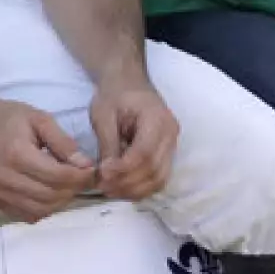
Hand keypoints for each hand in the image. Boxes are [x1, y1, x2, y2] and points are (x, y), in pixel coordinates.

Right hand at [0, 94, 96, 222]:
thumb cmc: (7, 117)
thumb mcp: (39, 118)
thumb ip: (63, 142)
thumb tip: (85, 165)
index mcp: (16, 154)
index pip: (58, 176)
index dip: (81, 176)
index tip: (92, 170)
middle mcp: (5, 178)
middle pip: (52, 196)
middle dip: (73, 188)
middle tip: (83, 176)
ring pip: (42, 210)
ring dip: (61, 200)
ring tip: (67, 183)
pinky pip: (29, 215)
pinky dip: (45, 207)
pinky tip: (49, 191)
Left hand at [88, 67, 178, 201]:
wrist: (127, 83)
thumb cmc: (114, 95)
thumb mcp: (103, 114)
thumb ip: (107, 144)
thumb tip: (106, 174)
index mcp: (157, 119)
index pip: (144, 153)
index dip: (124, 169)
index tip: (102, 176)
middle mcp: (170, 135)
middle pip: (154, 170)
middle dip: (128, 184)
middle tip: (103, 188)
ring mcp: (172, 146)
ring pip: (159, 179)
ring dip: (134, 190)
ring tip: (110, 190)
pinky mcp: (167, 154)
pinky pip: (158, 178)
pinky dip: (141, 187)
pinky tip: (121, 187)